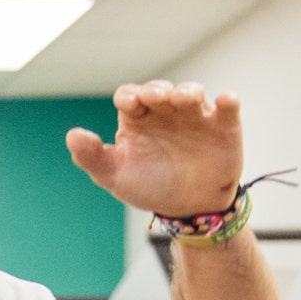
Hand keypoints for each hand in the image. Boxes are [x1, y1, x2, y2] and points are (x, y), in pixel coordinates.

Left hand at [66, 82, 245, 220]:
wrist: (187, 210)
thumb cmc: (149, 186)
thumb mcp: (115, 175)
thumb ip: (92, 157)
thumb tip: (72, 136)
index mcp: (139, 118)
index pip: (131, 96)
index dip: (129, 96)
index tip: (128, 104)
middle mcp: (166, 111)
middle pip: (160, 90)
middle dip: (157, 89)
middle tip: (154, 97)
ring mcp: (195, 116)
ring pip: (192, 93)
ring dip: (188, 91)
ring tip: (183, 98)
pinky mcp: (224, 126)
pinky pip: (228, 109)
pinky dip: (228, 102)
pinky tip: (226, 100)